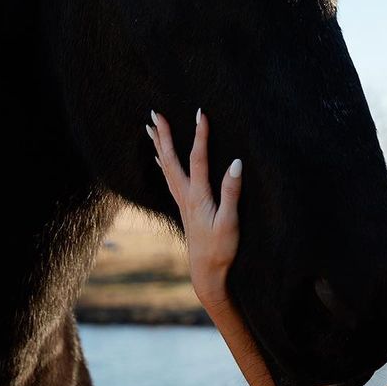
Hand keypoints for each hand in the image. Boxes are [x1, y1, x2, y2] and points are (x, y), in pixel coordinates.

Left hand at [146, 108, 242, 308]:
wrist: (206, 273)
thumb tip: (236, 162)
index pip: (198, 158)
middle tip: (154, 113)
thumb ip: (231, 192)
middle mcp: (186, 196)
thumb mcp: (230, 222)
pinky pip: (168, 178)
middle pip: (171, 159)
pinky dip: (163, 164)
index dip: (200, 134)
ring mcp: (182, 202)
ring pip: (166, 167)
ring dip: (160, 145)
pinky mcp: (184, 208)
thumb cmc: (221, 249)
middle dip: (164, 135)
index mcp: (198, 196)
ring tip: (151, 128)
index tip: (200, 112)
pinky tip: (159, 158)